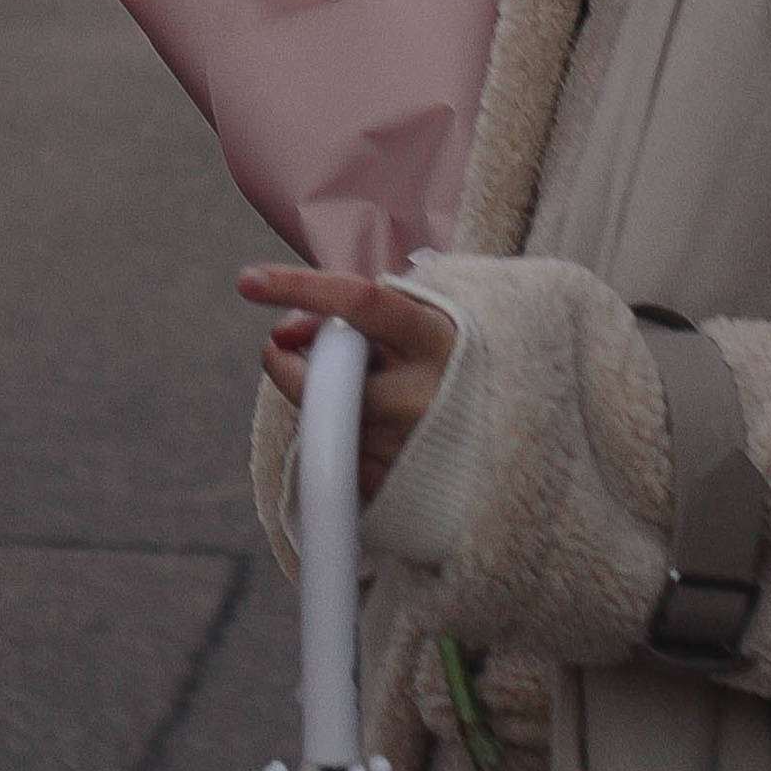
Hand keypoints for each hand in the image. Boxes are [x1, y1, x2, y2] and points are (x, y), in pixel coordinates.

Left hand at [241, 267, 456, 502]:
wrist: (520, 444)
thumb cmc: (462, 364)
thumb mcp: (428, 318)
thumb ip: (359, 312)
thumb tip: (285, 332)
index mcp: (437, 341)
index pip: (361, 304)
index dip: (302, 287)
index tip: (249, 280)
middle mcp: (423, 396)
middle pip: (322, 376)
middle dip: (286, 362)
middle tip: (280, 348)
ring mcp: (407, 448)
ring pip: (323, 417)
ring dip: (324, 399)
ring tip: (364, 393)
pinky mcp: (394, 490)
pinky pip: (335, 458)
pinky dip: (339, 438)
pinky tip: (371, 431)